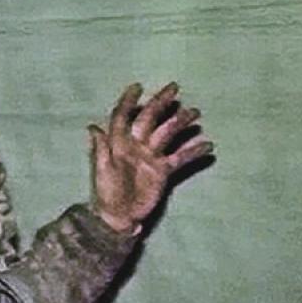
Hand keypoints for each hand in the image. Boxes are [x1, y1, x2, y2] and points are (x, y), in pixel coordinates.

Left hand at [89, 82, 212, 232]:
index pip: (123, 117)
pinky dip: (193, 151)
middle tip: (173, 87)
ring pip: (167, 134)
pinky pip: (180, 157)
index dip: (128, 101)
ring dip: (180, 122)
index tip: (137, 86)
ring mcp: (150, 157)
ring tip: (195, 112)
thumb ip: (100, 149)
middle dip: (160, 103)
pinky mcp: (162, 170)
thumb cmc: (106, 194)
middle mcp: (136, 146)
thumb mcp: (102, 171)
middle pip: (149, 120)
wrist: (119, 215)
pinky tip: (208, 145)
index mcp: (119, 143)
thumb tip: (93, 126)